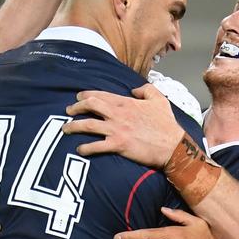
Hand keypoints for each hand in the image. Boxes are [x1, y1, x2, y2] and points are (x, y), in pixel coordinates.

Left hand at [63, 84, 184, 167]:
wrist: (173, 145)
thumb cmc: (167, 124)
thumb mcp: (160, 100)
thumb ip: (146, 90)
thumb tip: (135, 89)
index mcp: (126, 102)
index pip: (101, 95)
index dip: (85, 95)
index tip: (78, 98)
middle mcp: (118, 114)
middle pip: (90, 106)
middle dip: (75, 107)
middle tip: (68, 111)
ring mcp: (117, 130)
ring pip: (88, 125)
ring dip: (74, 126)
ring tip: (65, 129)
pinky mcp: (118, 145)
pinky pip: (96, 146)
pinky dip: (85, 148)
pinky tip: (79, 149)